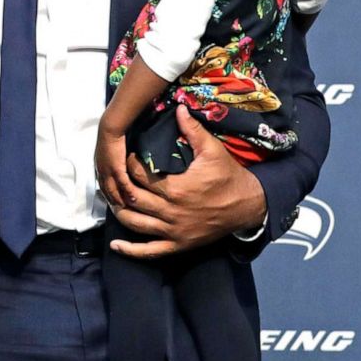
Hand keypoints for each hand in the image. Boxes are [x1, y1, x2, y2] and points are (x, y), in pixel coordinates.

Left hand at [94, 124, 129, 215]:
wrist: (110, 128)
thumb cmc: (112, 136)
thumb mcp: (110, 151)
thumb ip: (114, 159)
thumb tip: (119, 164)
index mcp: (99, 166)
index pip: (103, 184)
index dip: (108, 193)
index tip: (114, 200)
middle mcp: (101, 171)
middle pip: (107, 191)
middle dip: (113, 200)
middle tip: (121, 210)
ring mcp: (108, 171)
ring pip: (113, 190)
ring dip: (120, 200)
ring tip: (129, 207)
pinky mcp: (116, 168)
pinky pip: (122, 184)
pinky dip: (127, 192)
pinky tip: (133, 198)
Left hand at [108, 106, 265, 259]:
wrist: (247, 206)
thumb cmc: (228, 176)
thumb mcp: (213, 151)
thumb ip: (193, 130)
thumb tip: (178, 107)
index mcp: (176, 188)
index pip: (139, 176)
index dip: (129, 165)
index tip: (128, 157)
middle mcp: (171, 212)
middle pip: (132, 199)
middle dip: (120, 187)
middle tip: (116, 177)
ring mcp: (173, 231)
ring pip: (135, 224)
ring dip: (120, 212)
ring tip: (113, 201)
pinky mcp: (177, 245)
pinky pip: (149, 252)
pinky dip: (130, 250)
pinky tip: (116, 245)